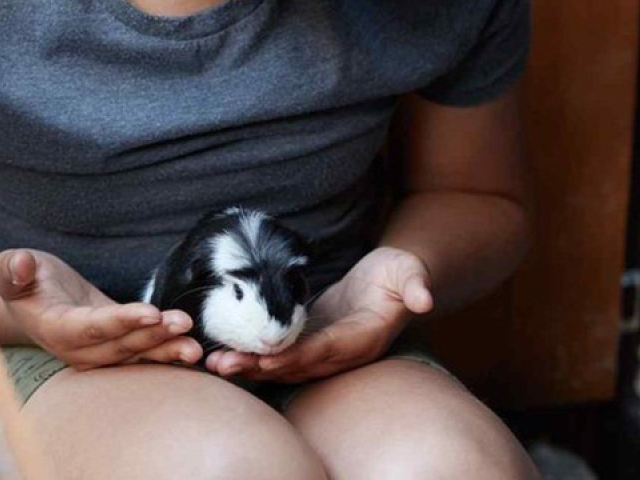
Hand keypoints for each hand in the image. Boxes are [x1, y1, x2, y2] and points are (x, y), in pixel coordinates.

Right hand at [0, 249, 202, 369]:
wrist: (34, 300)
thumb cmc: (24, 281)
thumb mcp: (11, 269)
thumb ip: (13, 269)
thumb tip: (20, 264)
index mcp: (55, 328)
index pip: (92, 327)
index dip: (120, 321)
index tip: (150, 311)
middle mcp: (78, 349)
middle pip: (120, 346)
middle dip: (152, 336)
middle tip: (183, 324)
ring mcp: (99, 354)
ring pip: (135, 355)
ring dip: (166, 350)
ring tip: (195, 347)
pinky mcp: (118, 348)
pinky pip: (144, 354)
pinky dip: (168, 353)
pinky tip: (195, 351)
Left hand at [205, 246, 433, 382]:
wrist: (393, 281)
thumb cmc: (400, 273)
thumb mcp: (410, 272)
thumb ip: (415, 284)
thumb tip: (424, 299)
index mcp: (363, 338)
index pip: (326, 350)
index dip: (296, 355)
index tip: (267, 358)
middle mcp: (341, 353)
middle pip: (297, 365)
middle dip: (260, 367)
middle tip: (223, 365)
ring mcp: (324, 352)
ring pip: (283, 366)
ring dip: (249, 367)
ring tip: (215, 365)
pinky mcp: (309, 344)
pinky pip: (279, 355)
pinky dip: (252, 357)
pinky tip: (224, 354)